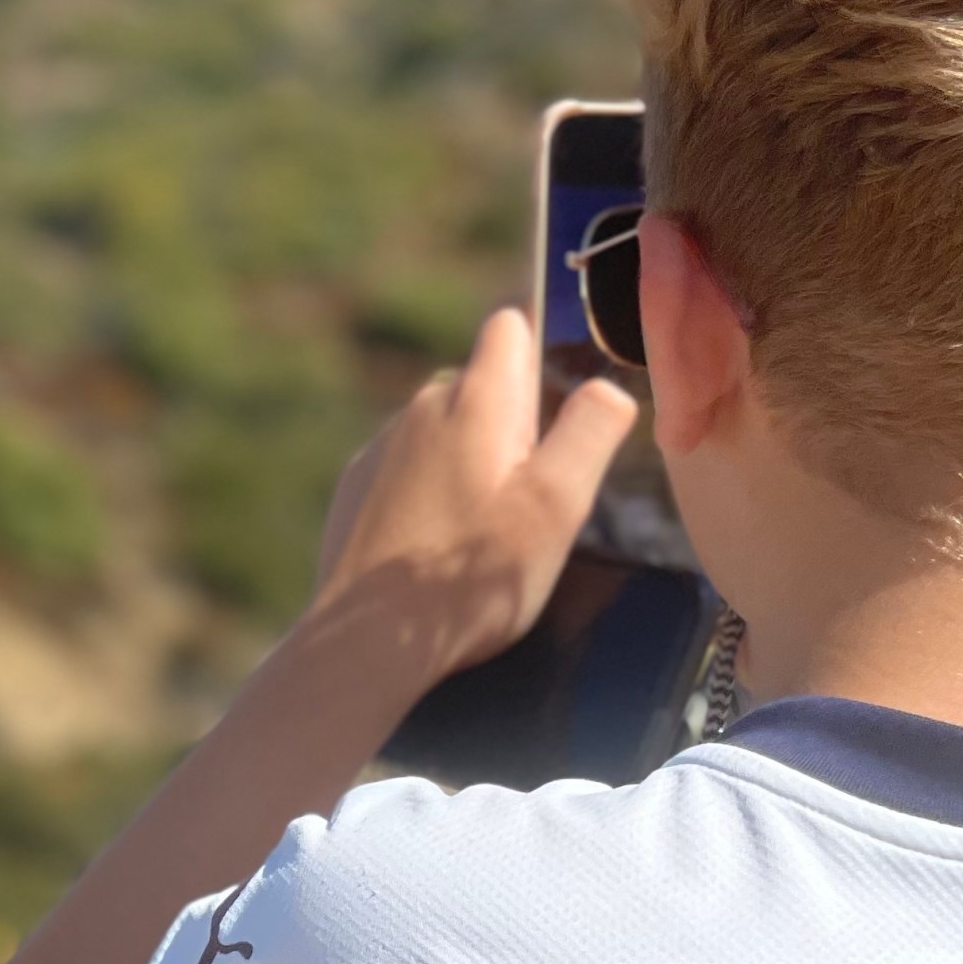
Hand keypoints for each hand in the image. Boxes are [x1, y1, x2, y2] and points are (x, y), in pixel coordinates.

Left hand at [312, 308, 636, 676]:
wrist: (367, 637)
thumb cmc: (473, 574)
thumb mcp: (557, 505)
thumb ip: (589, 433)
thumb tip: (606, 388)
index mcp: (474, 399)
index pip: (509, 326)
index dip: (540, 357)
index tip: (555, 418)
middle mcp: (419, 408)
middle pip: (480, 384)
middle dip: (511, 423)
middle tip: (527, 498)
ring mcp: (380, 447)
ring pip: (442, 428)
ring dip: (469, 460)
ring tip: (482, 532)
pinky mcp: (356, 487)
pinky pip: (407, 466)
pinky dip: (429, 490)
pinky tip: (436, 548)